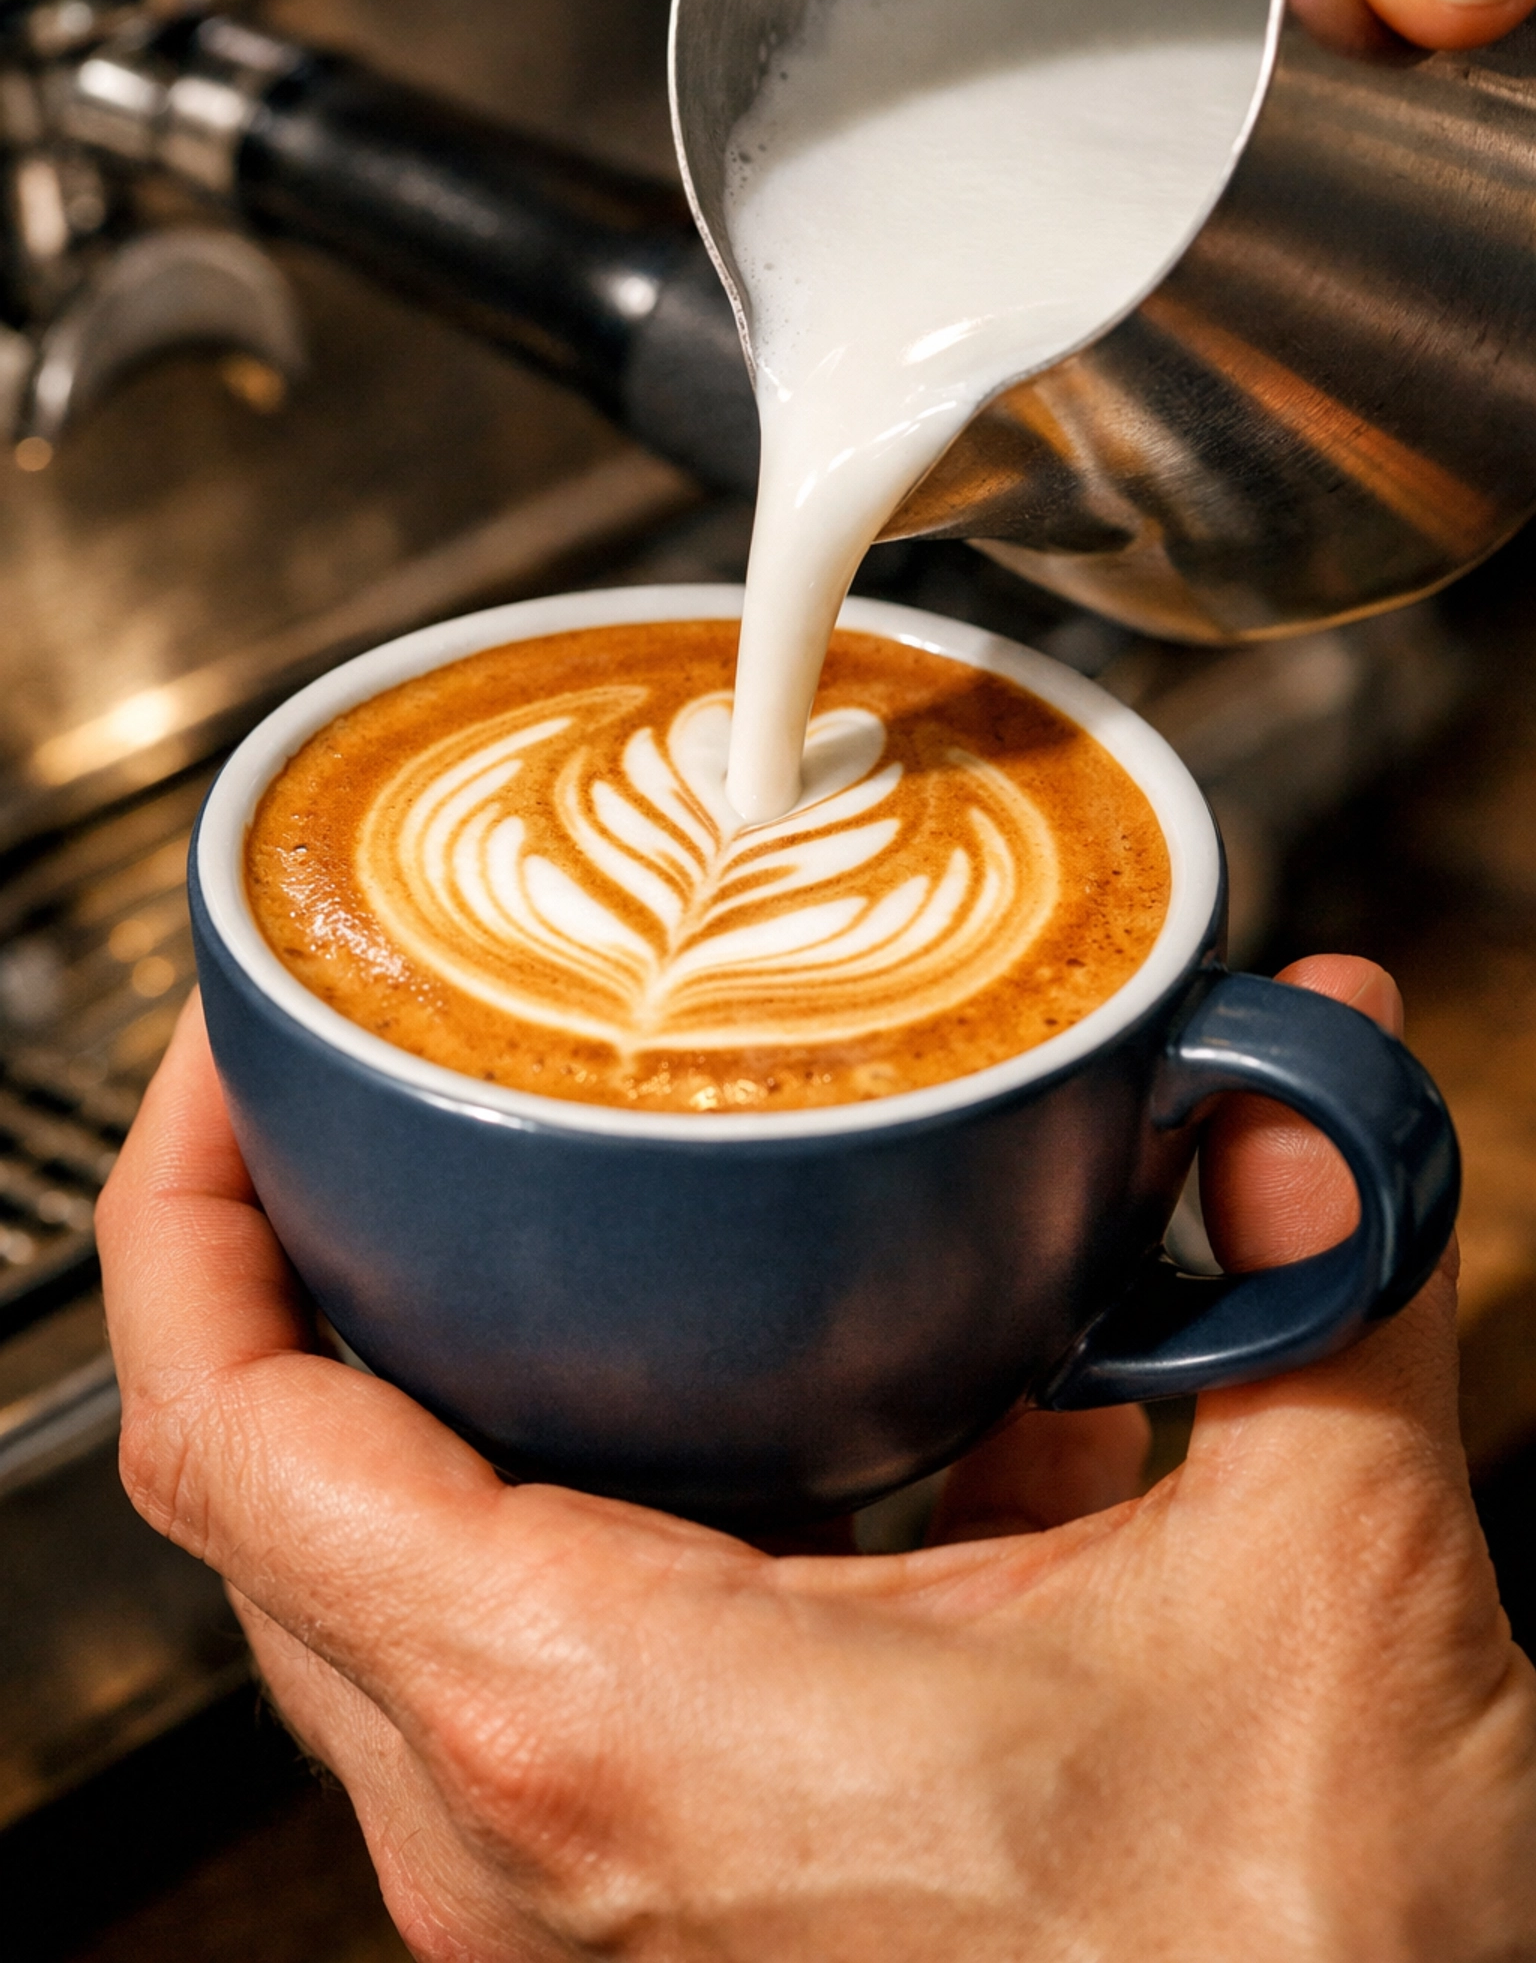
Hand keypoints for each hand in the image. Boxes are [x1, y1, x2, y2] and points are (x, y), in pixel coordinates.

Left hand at [97, 961, 1535, 1961]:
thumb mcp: (1325, 1582)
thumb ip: (1312, 1282)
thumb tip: (1304, 1080)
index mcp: (601, 1716)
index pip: (223, 1428)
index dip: (184, 1202)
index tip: (239, 1053)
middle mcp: (532, 1824)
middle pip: (270, 1488)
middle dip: (301, 1260)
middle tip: (380, 1089)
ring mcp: (576, 1883)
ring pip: (379, 1583)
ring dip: (436, 1386)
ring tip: (535, 1211)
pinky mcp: (662, 1903)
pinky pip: (526, 1668)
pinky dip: (591, 1508)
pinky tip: (793, 1412)